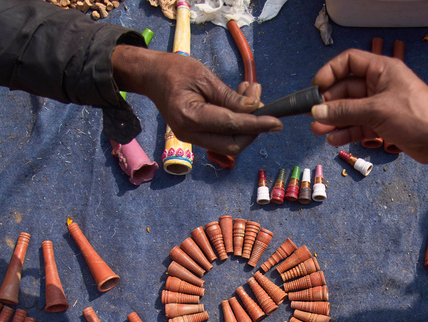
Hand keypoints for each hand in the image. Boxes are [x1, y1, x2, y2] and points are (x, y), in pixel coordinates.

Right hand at [113, 45, 281, 155]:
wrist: (151, 76)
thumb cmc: (174, 70)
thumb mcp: (204, 77)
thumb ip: (230, 97)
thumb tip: (255, 109)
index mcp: (189, 116)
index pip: (231, 125)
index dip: (256, 124)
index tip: (276, 121)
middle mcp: (189, 134)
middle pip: (232, 145)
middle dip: (253, 128)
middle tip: (260, 100)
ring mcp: (191, 138)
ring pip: (229, 144)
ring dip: (246, 124)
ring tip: (248, 92)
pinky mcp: (196, 137)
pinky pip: (222, 138)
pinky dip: (236, 124)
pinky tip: (239, 101)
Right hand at [310, 49, 427, 163]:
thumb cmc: (415, 115)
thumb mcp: (376, 110)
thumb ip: (344, 111)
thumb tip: (317, 111)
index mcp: (381, 70)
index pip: (349, 62)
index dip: (330, 72)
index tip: (315, 88)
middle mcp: (379, 84)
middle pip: (346, 89)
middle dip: (328, 102)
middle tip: (312, 116)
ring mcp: (381, 105)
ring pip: (351, 110)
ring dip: (334, 119)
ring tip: (317, 131)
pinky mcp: (383, 124)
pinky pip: (359, 125)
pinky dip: (347, 132)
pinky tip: (334, 139)